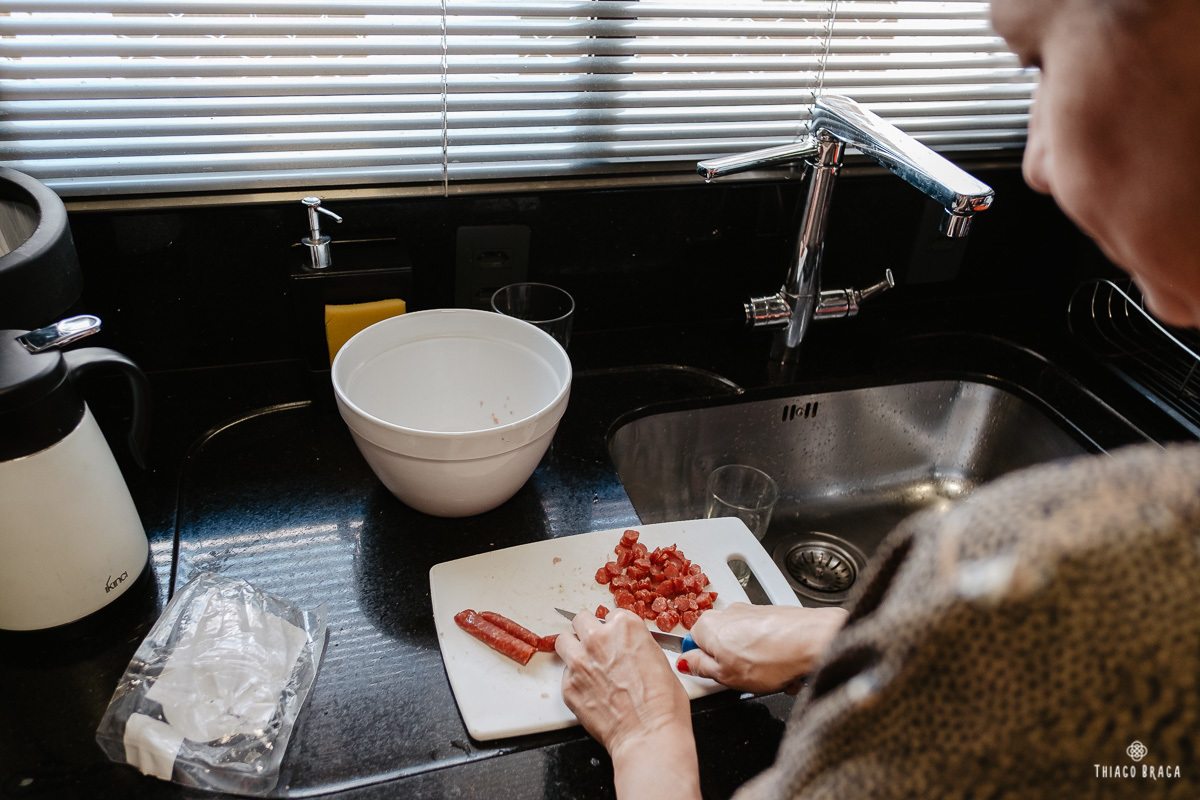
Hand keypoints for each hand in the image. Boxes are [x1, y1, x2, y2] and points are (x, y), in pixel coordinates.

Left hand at [556, 610, 700, 799]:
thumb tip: (631, 650)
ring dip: (573, 649)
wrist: (648, 735)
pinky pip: (564, 673)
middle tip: (596, 647)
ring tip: (584, 664)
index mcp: (625, 626)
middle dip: (588, 632)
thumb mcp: (661, 661)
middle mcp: (599, 638)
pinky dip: (573, 679)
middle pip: (581, 620)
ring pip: (564, 641)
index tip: (616, 640)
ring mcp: (579, 661)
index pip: (611, 615)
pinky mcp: (567, 685)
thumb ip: (639, 646)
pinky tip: (589, 691)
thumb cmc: (663, 704)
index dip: (614, 629)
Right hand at [680, 603, 847, 693]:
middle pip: (721, 648)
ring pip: (746, 648)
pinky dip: (774, 659)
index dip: (705, 667)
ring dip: (757, 667)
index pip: (693, 648)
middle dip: (734, 667)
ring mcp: (751, 613)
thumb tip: (686, 663)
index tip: (715, 678)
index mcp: (708, 625)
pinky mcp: (772, 617)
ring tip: (772, 678)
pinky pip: (766, 644)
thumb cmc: (771, 656)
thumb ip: (700, 668)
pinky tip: (785, 670)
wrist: (813, 641)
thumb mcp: (725, 675)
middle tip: (745, 680)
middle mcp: (727, 613)